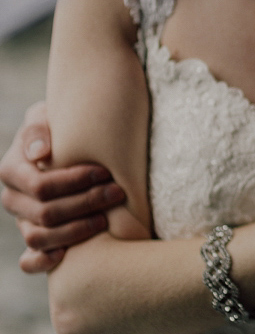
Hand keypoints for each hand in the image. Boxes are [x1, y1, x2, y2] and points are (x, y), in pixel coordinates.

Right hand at [0, 102, 124, 272]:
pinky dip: (43, 262)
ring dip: (74, 232)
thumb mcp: (47, 116)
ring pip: (39, 238)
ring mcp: (22, 220)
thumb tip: (41, 154)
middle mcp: (13, 198)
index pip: (41, 186)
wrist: (65, 141)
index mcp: (12, 170)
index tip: (105, 172)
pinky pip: (29, 261)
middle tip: (117, 193)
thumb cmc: (60, 126)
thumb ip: (38, 130)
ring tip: (106, 220)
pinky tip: (66, 257)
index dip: (74, 183)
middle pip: (45, 213)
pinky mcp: (34, 238)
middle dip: (85, 204)